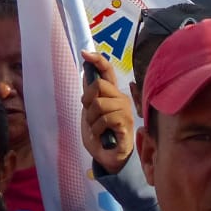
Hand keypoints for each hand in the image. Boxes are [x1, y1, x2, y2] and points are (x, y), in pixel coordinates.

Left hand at [80, 51, 134, 174]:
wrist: (108, 158)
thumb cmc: (101, 135)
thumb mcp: (89, 114)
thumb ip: (90, 96)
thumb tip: (85, 75)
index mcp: (112, 94)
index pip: (107, 71)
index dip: (97, 60)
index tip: (85, 53)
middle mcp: (121, 98)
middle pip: (98, 85)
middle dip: (87, 101)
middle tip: (89, 115)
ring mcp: (125, 110)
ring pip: (99, 104)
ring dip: (91, 120)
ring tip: (96, 129)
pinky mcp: (125, 123)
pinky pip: (105, 119)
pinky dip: (97, 130)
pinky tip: (102, 135)